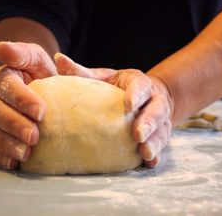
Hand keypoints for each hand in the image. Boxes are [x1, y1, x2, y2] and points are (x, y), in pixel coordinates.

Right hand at [0, 41, 56, 168]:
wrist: (42, 92)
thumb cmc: (40, 74)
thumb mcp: (37, 59)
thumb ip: (25, 53)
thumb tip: (3, 47)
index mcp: (0, 77)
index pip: (7, 86)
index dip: (22, 99)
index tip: (42, 111)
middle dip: (14, 124)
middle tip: (34, 135)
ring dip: (7, 143)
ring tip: (26, 152)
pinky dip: (1, 156)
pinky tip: (14, 163)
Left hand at [54, 53, 173, 166]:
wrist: (146, 96)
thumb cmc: (117, 87)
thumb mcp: (103, 77)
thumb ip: (82, 72)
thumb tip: (58, 59)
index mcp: (138, 82)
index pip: (141, 86)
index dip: (136, 95)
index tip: (129, 105)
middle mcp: (153, 99)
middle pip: (156, 109)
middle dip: (149, 122)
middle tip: (137, 134)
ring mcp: (160, 118)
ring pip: (162, 129)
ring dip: (154, 141)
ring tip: (145, 152)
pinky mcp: (161, 133)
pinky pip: (162, 144)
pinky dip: (157, 154)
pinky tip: (150, 162)